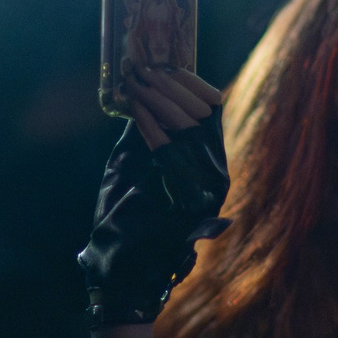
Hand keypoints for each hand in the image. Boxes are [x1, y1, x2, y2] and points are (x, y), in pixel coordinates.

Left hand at [77, 66, 228, 328]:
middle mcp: (215, 176)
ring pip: (188, 127)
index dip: (188, 85)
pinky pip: (172, 151)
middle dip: (169, 87)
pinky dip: (152, 126)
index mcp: (208, 166)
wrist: (122, 271)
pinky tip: (135, 109)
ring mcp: (205, 189)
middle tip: (142, 70)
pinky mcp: (189, 198)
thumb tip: (141, 90)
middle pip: (200, 114)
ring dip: (159, 101)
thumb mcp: (131, 167)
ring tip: (136, 84)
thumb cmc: (124, 219)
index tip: (163, 66)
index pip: (211, 111)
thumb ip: (144, 133)